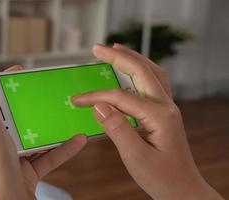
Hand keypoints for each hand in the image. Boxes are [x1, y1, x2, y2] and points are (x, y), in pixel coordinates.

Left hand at [0, 65, 86, 199]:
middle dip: (32, 105)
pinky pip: (48, 156)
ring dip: (52, 127)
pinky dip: (63, 149)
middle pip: (17, 117)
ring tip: (68, 114)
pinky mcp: (29, 172)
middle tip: (49, 91)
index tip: (21, 72)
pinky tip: (78, 140)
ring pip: (36, 137)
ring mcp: (14, 158)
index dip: (4, 85)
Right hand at [73, 44, 222, 198]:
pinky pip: (154, 82)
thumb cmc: (162, 178)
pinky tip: (131, 70)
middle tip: (97, 48)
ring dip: (132, 58)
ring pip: (151, 72)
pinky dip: (141, 70)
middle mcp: (166, 106)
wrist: (183, 190)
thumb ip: (117, 129)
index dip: (96, 96)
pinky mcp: (164, 112)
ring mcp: (167, 108)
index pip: (121, 97)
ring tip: (115, 49)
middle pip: (141, 71)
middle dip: (118, 56)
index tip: (77, 100)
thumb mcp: (136, 158)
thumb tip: (99, 106)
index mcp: (159, 116)